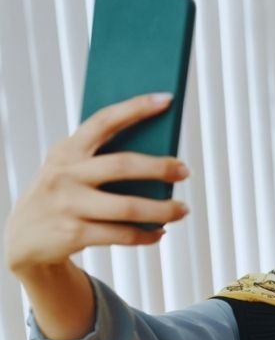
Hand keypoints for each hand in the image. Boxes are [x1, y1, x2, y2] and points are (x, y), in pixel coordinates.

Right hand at [5, 93, 189, 276]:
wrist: (24, 240)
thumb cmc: (63, 197)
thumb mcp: (71, 172)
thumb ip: (102, 161)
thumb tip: (160, 160)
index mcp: (67, 150)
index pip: (104, 120)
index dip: (136, 108)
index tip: (167, 99)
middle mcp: (65, 174)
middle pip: (123, 165)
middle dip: (160, 168)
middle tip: (186, 171)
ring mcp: (68, 205)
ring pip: (129, 207)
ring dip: (163, 210)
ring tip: (183, 210)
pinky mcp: (73, 234)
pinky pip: (122, 234)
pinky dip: (146, 235)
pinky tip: (159, 231)